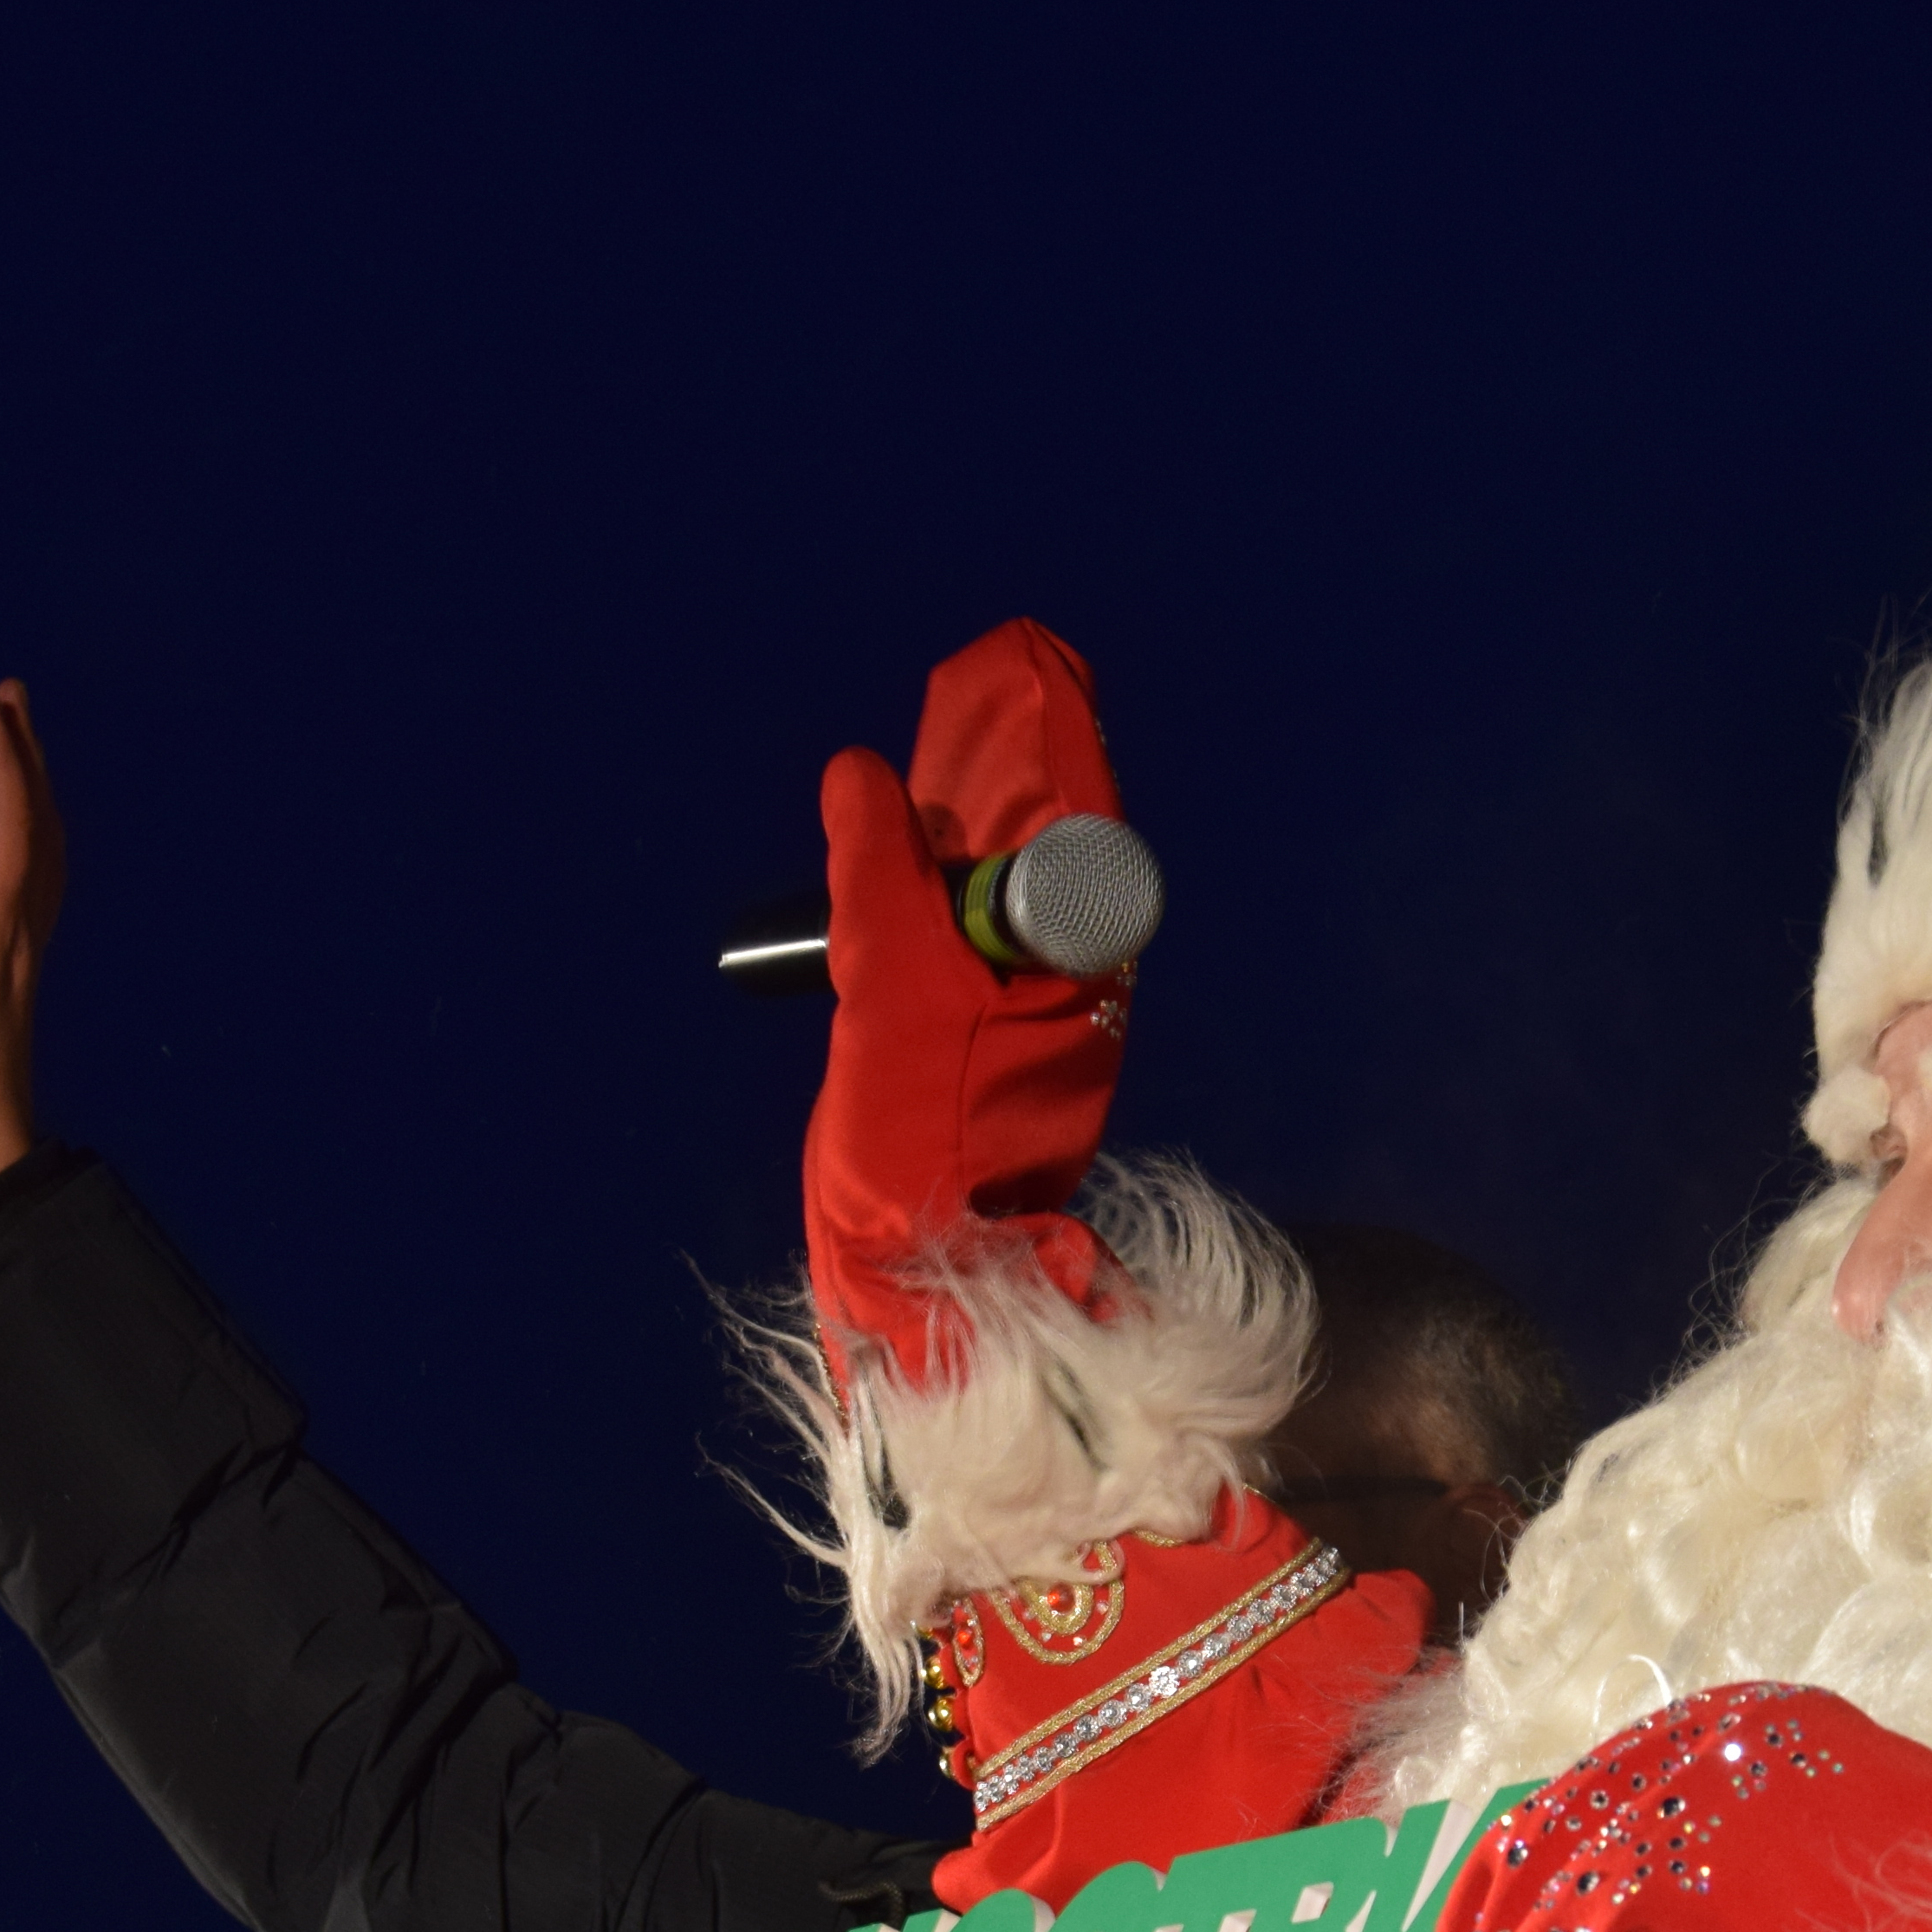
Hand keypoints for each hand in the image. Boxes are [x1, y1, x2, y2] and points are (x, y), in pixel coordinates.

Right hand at [0, 680, 65, 1218]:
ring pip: (39, 854)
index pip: (9, 824)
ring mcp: (15, 953)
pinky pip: (27, 884)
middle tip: (7, 697)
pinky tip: (2, 841)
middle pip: (37, 827)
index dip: (0, 761)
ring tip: (8, 745)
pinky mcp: (2, 974)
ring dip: (27, 793)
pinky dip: (20, 839)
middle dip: (22, 758)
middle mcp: (17, 933)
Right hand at [801, 621, 1132, 1379]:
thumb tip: (860, 775)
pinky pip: (985, 935)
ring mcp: (1034, 1011)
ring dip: (989, 814)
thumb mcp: (888, 981)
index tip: (1029, 663)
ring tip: (961, 738)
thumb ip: (876, 870)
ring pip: (1018, 887)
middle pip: (1050, 837)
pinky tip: (927, 851)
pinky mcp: (994, 1048)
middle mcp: (1066, 972)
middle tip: (999, 675)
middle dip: (1022, 757)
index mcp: (1066, 947)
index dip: (1048, 732)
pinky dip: (958, 878)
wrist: (925, 1269)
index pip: (1070, 809)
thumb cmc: (921, 1136)